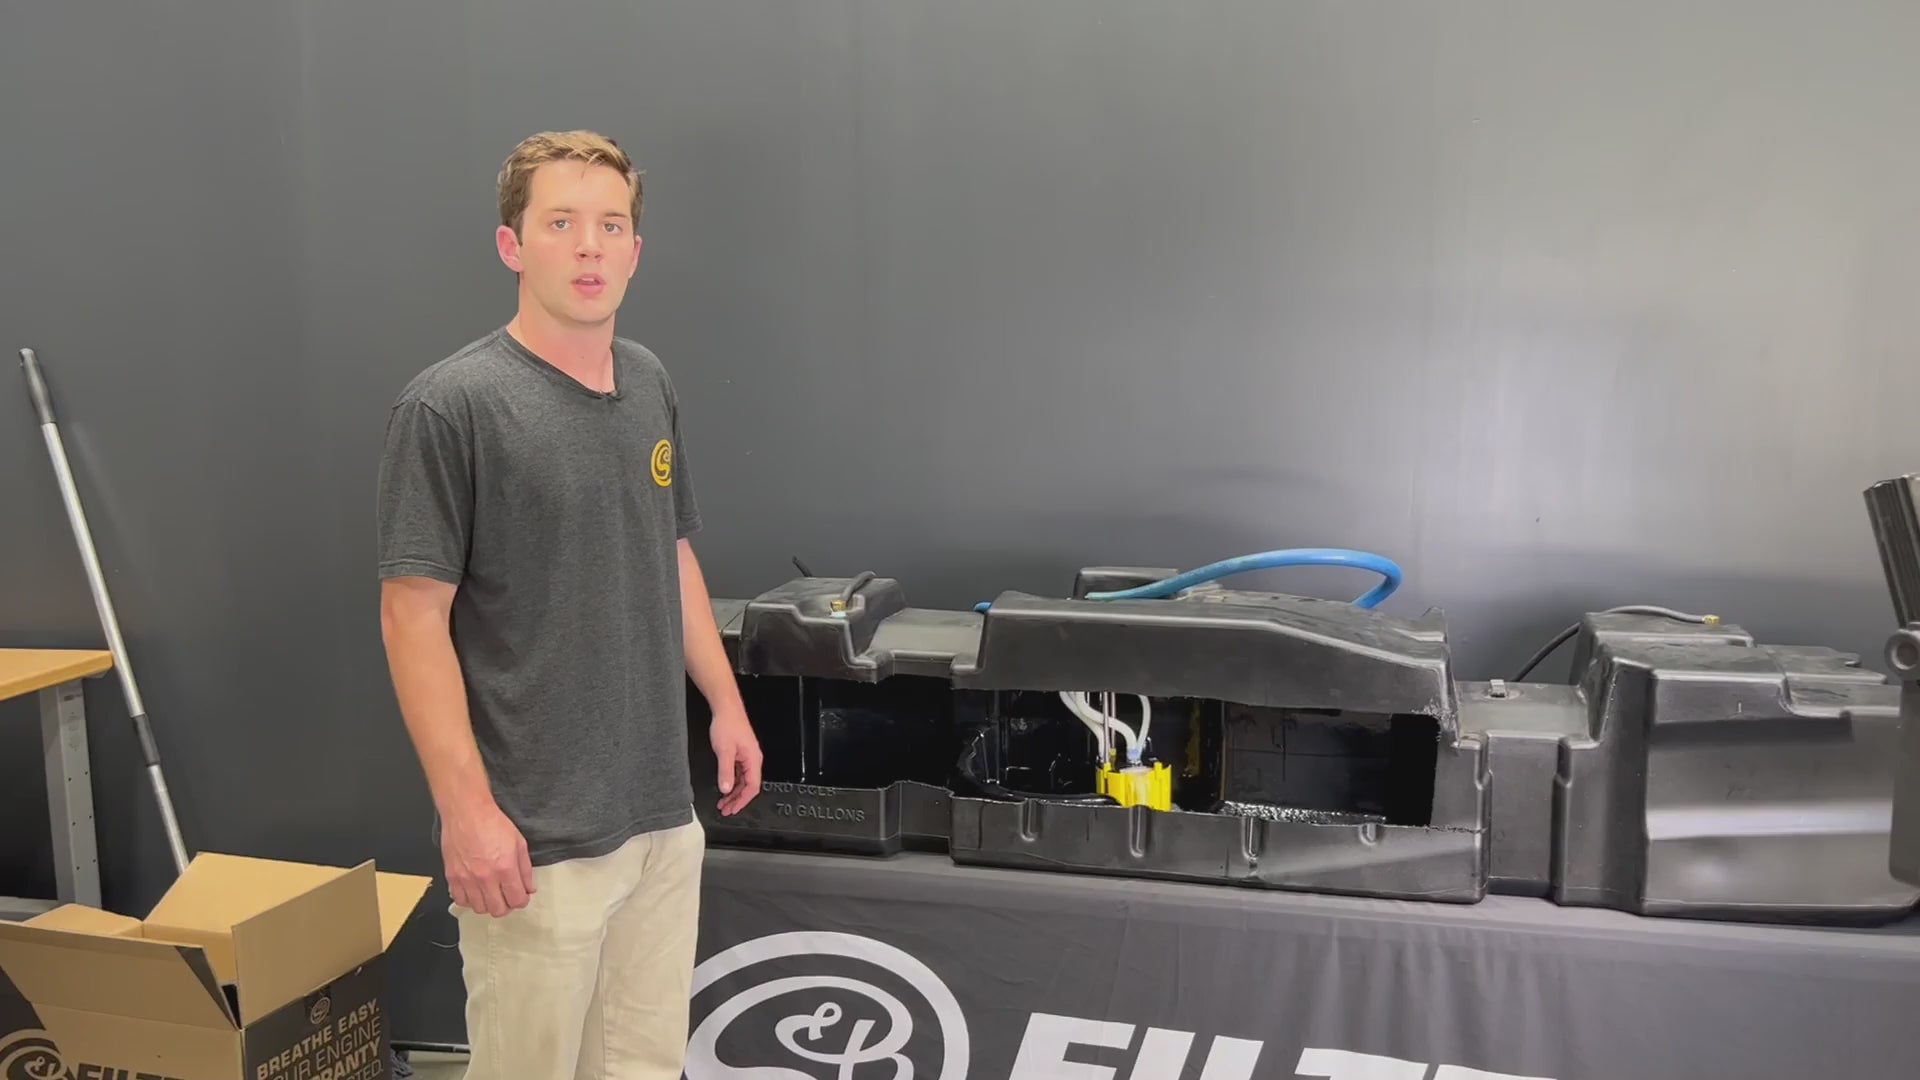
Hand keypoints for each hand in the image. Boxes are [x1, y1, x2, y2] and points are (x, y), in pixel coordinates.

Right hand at [442, 799, 535, 916]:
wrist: (466, 812)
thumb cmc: (492, 823)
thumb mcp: (519, 843)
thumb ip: (525, 869)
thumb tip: (529, 889)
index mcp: (505, 868)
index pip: (517, 900)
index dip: (522, 900)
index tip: (520, 896)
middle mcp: (485, 877)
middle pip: (498, 910)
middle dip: (506, 906)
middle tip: (506, 896)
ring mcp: (467, 879)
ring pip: (479, 908)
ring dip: (487, 904)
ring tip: (490, 893)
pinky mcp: (452, 877)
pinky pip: (461, 900)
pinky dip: (469, 900)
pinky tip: (475, 890)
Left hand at [711, 706, 762, 815]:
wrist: (726, 709)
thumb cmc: (728, 725)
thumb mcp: (724, 751)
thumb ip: (725, 771)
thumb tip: (726, 789)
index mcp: (753, 760)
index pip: (752, 787)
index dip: (742, 801)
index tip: (732, 809)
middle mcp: (753, 759)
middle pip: (748, 786)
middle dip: (737, 800)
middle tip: (725, 810)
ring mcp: (747, 756)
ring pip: (743, 780)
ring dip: (733, 792)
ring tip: (723, 802)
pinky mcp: (741, 753)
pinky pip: (739, 773)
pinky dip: (732, 782)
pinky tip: (724, 786)